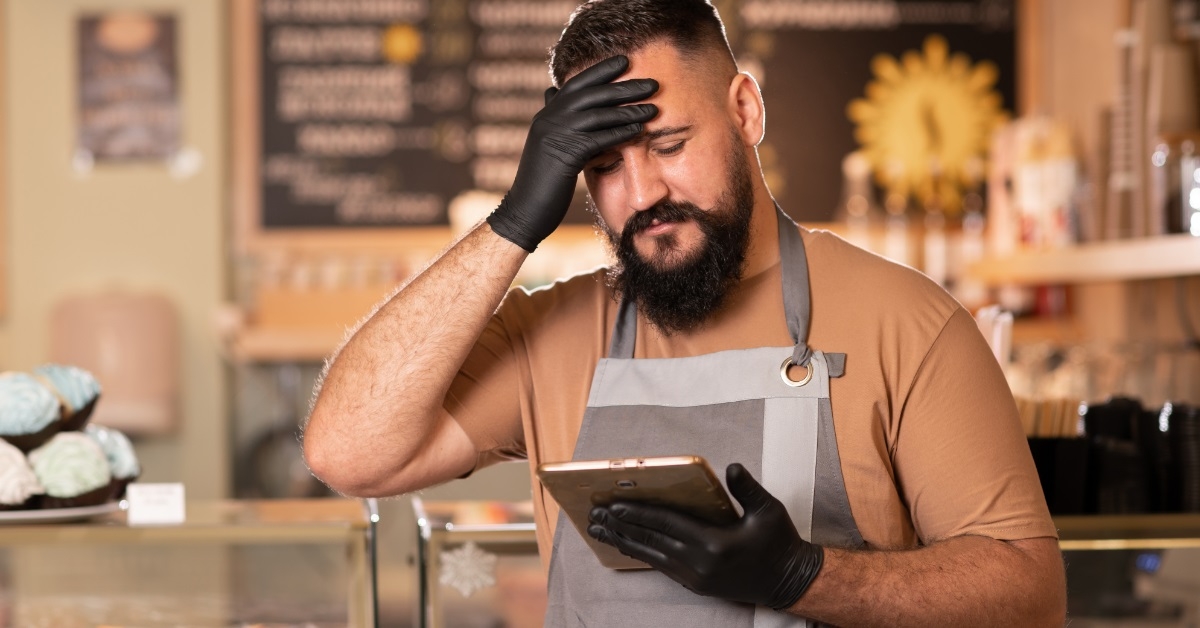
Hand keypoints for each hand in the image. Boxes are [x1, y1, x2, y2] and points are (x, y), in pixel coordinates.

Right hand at [487, 55, 657, 251]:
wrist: (525, 210)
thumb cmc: (543, 182)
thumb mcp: (549, 146)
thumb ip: (557, 122)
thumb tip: (553, 94)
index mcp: (547, 115)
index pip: (576, 84)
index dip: (600, 70)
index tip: (625, 61)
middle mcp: (549, 119)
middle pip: (591, 95)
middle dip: (624, 87)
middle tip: (652, 84)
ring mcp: (554, 136)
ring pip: (598, 115)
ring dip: (629, 110)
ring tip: (653, 108)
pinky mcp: (564, 156)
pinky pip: (598, 139)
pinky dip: (620, 134)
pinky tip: (639, 132)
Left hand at [587, 463, 823, 610]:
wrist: (788, 582)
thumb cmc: (779, 543)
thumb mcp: (769, 511)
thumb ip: (747, 489)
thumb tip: (732, 467)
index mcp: (714, 543)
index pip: (668, 524)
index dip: (639, 513)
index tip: (615, 505)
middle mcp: (699, 563)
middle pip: (651, 541)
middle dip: (621, 527)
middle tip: (595, 515)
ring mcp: (695, 577)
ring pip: (651, 556)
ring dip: (624, 541)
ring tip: (600, 530)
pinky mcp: (695, 585)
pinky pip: (660, 566)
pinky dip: (640, 553)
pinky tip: (625, 545)